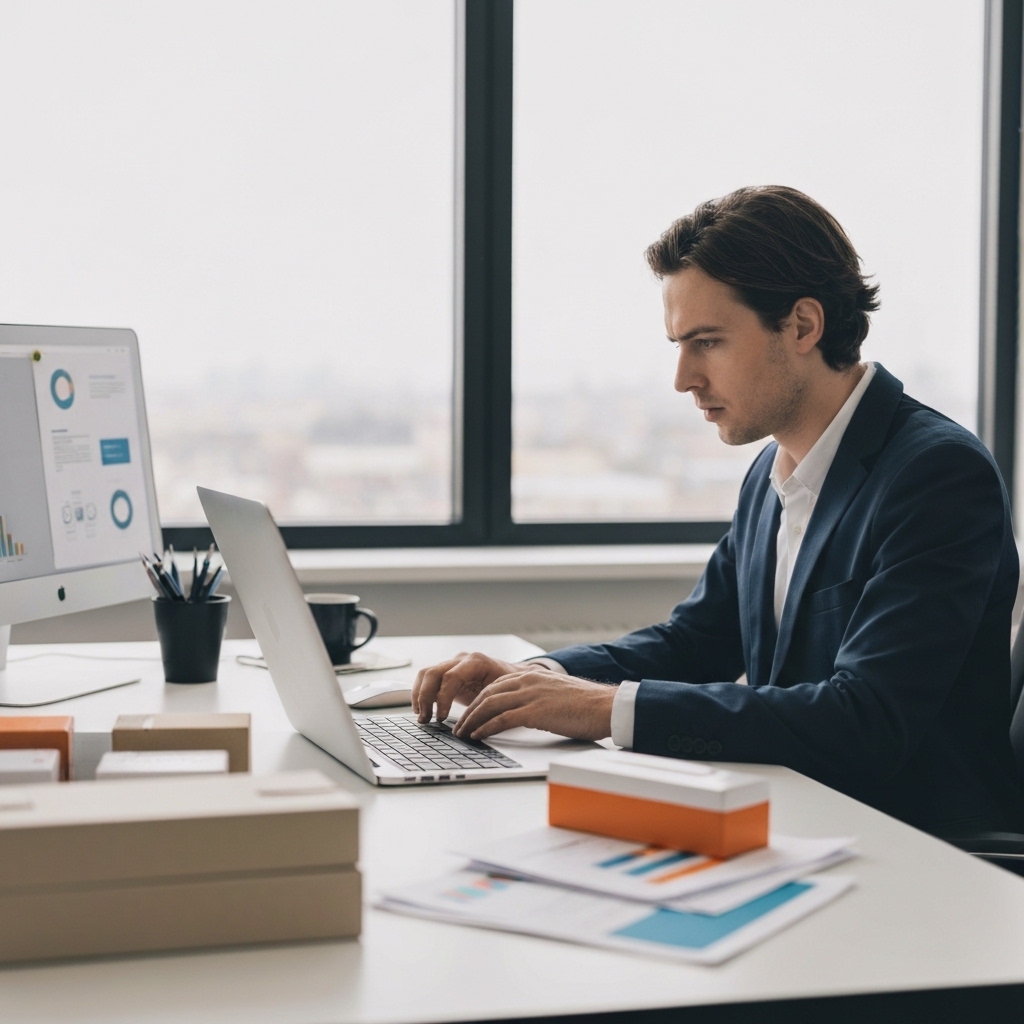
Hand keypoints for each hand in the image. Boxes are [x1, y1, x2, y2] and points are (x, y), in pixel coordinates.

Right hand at [413, 652, 523, 723]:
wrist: (515, 675)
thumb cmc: (512, 686)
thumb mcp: (505, 695)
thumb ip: (490, 707)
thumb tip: (477, 728)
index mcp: (476, 662)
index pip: (451, 677)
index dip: (443, 698)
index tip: (442, 718)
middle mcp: (461, 660)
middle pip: (432, 673)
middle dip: (425, 698)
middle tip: (427, 720)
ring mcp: (453, 665)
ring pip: (426, 675)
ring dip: (419, 696)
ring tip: (422, 718)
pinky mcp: (448, 674)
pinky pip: (428, 680)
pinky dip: (421, 694)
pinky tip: (423, 711)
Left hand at [453, 667, 614, 741]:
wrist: (606, 706)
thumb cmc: (586, 705)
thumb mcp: (557, 695)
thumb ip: (539, 697)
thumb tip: (529, 712)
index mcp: (533, 676)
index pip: (496, 685)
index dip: (479, 700)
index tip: (470, 713)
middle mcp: (528, 681)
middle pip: (487, 694)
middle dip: (470, 712)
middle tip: (459, 726)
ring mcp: (531, 695)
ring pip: (490, 705)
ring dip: (472, 721)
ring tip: (462, 734)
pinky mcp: (535, 711)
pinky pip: (502, 719)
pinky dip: (486, 728)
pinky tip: (478, 736)